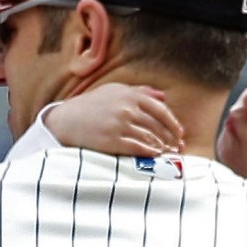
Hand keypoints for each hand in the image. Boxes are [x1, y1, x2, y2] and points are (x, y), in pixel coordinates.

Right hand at [47, 83, 184, 156]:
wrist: (66, 119)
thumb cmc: (92, 104)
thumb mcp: (114, 91)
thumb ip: (140, 92)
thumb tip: (163, 97)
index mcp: (130, 95)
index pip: (160, 110)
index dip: (173, 123)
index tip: (180, 133)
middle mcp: (127, 109)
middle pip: (158, 126)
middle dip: (171, 139)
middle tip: (178, 148)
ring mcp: (119, 125)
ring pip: (150, 138)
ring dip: (163, 148)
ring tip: (170, 154)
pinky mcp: (112, 140)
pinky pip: (138, 149)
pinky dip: (150, 153)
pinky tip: (155, 156)